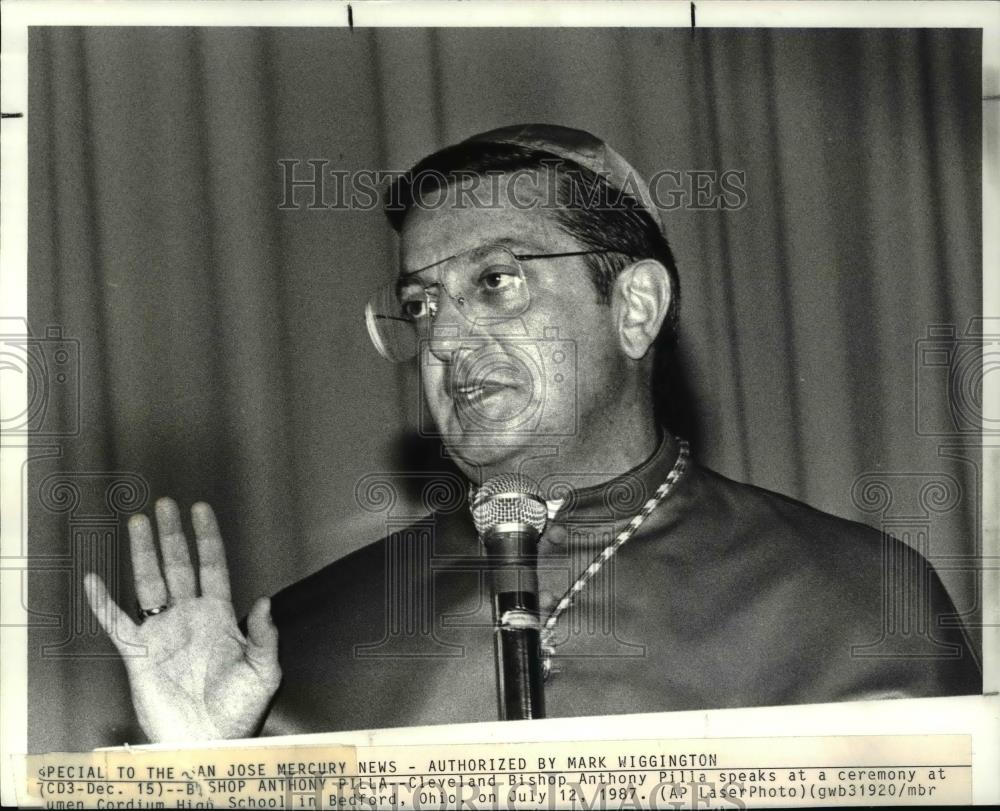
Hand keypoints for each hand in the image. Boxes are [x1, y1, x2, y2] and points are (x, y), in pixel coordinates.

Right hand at [83, 498, 280, 741]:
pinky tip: (94, 580)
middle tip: (165, 505)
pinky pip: (116, 623)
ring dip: (143, 553)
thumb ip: (264, 636)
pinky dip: (103, 602)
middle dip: (172, 535)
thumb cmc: (239, 710)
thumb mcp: (264, 671)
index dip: (207, 538)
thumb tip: (266, 601)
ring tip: (138, 522)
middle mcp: (189, 618)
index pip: (212, 567)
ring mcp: (162, 633)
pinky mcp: (138, 654)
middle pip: (177, 566)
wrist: (208, 743)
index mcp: (219, 617)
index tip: (201, 510)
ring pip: (149, 583)